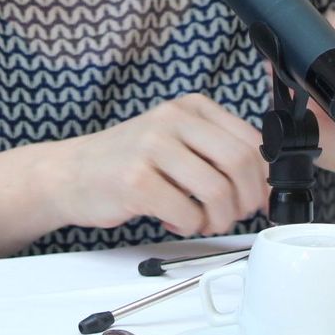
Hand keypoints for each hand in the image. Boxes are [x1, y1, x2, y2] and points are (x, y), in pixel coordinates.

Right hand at [41, 94, 266, 236]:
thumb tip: (264, 184)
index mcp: (190, 107)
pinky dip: (189, 227)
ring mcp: (152, 147)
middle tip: (233, 215)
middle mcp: (172, 120)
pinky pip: (186, 213)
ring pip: (217, 191)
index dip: (264, 177)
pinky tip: (173, 221)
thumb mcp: (175, 139)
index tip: (261, 198)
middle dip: (246, 200)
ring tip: (201, 221)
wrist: (70, 172)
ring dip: (218, 219)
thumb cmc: (128, 160)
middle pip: (239, 162)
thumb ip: (216, 150)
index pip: (250, 139)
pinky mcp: (136, 181)